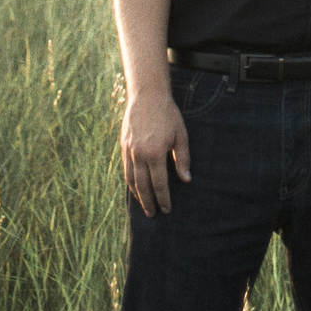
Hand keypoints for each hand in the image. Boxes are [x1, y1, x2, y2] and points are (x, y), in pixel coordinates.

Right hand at [121, 78, 191, 217]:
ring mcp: (129, 151)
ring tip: (144, 206)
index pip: (159, 184)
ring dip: (138, 195)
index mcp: (155, 153)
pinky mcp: (123, 146)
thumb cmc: (168, 114)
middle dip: (149, 202)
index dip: (163, 198)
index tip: (167, 209)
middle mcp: (140, 155)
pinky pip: (125, 169)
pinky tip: (134, 188)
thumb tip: (186, 180)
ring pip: (131, 180)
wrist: (147, 95)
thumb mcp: (180, 135)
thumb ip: (182, 158)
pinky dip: (130, 182)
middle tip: (153, 214)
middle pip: (143, 186)